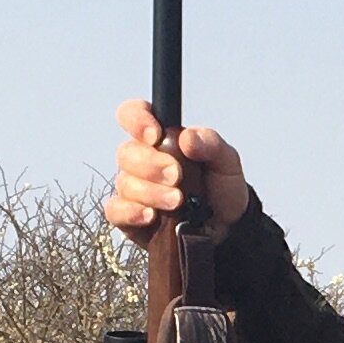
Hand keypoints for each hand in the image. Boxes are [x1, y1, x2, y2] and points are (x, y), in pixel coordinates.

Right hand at [107, 100, 252, 240]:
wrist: (227, 227)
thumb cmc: (220, 187)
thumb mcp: (226, 160)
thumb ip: (211, 143)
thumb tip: (187, 137)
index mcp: (160, 138)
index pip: (133, 115)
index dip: (137, 119)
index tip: (154, 135)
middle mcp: (142, 160)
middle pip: (127, 153)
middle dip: (151, 164)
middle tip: (177, 175)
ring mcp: (134, 189)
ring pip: (125, 183)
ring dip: (151, 192)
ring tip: (177, 201)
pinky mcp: (129, 216)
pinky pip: (116, 211)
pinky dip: (131, 212)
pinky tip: (151, 215)